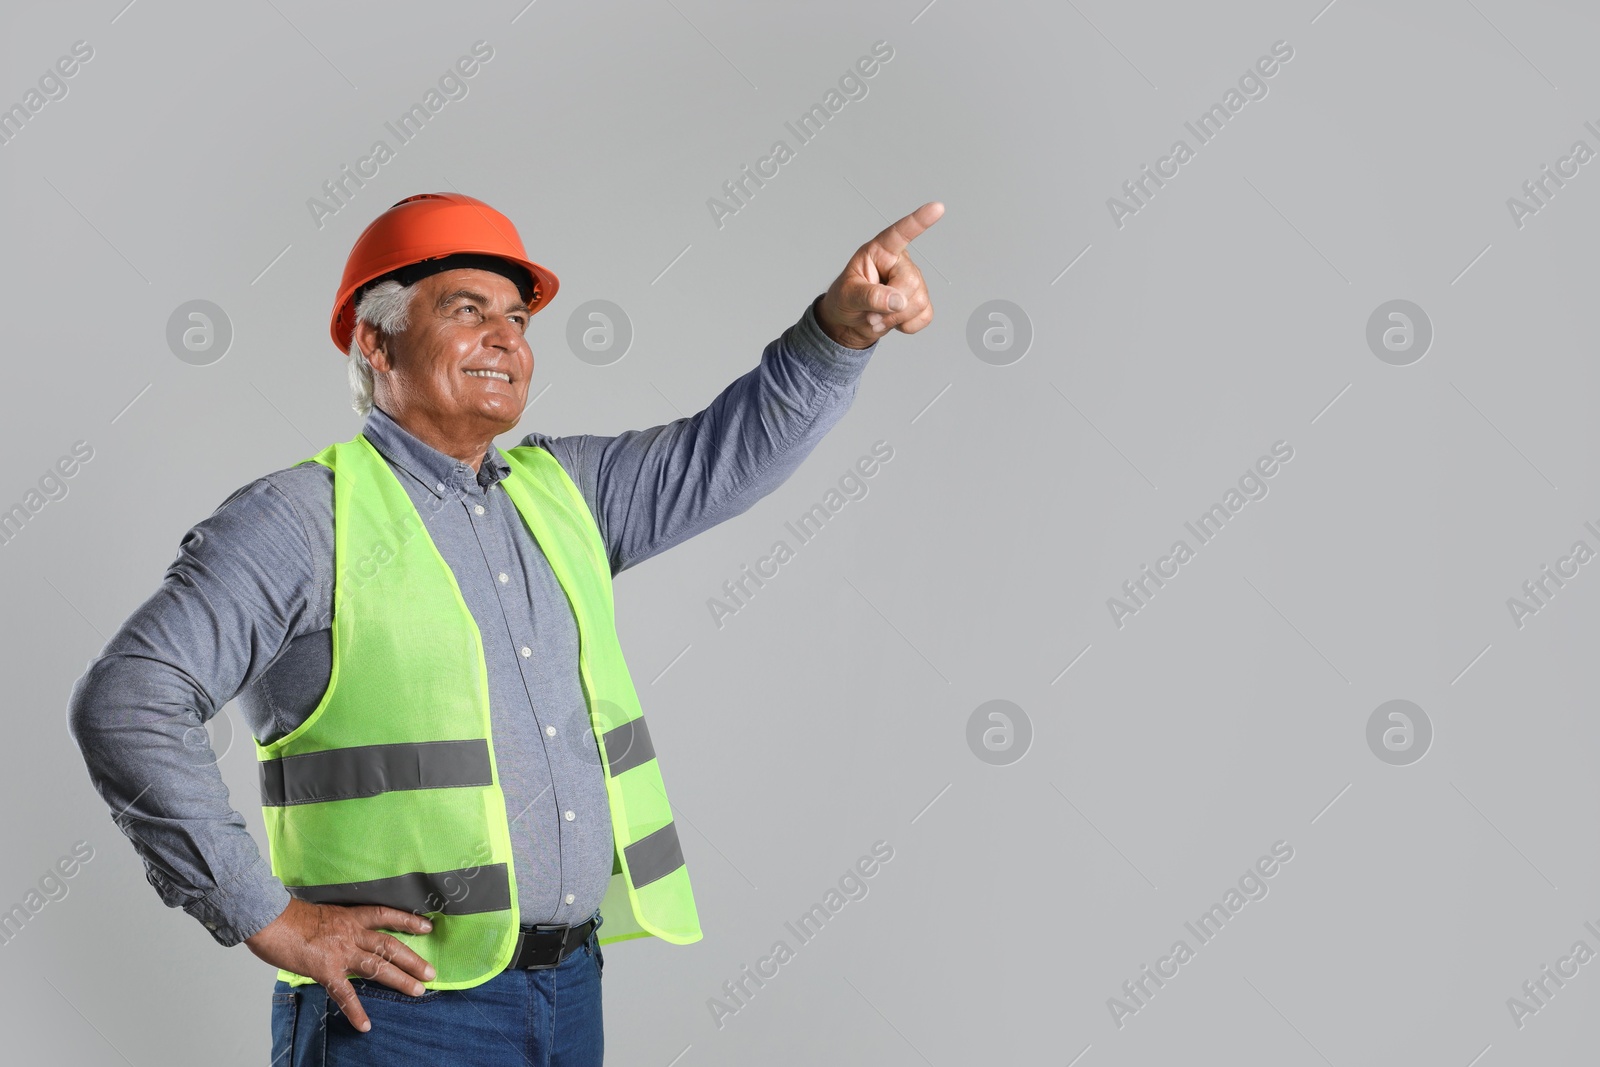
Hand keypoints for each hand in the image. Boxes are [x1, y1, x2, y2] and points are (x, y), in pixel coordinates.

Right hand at [244, 897, 437, 1033]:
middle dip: (412, 959)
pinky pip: (345, 994)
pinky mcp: (325, 969)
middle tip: (431, 972)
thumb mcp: (321, 914)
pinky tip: (365, 1024)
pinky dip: (355, 1010)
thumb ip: (335, 925)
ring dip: (399, 980)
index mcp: (350, 917)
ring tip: (417, 991)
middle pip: (389, 945)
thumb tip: (339, 933)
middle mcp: (351, 933)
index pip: (386, 915)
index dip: (408, 921)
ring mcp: (340, 952)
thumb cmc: (289, 916)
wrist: (270, 918)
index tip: (427, 927)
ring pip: (378, 966)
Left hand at [815, 201, 944, 349]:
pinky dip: (906, 326)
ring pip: (919, 302)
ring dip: (894, 319)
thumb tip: (898, 301)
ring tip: (876, 318)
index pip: (900, 234)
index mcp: (880, 252)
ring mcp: (913, 282)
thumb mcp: (848, 296)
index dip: (918, 222)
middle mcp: (900, 264)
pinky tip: (893, 321)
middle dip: (890, 307)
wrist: (849, 322)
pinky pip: (925, 316)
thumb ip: (870, 296)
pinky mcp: (920, 302)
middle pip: (911, 283)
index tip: (937, 208)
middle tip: (870, 314)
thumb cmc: (845, 300)